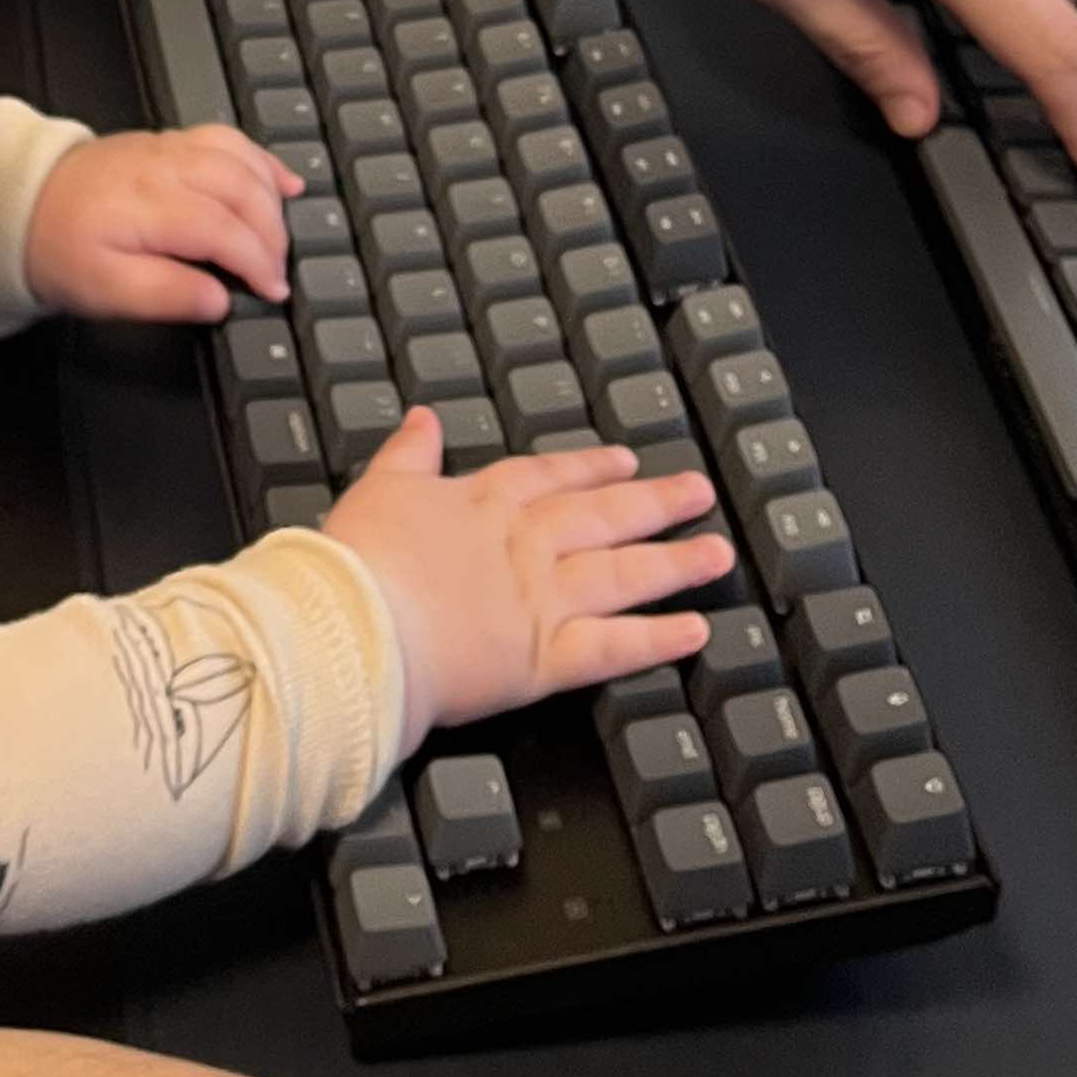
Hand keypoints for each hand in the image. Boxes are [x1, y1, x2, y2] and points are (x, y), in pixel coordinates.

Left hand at [22, 125, 298, 321]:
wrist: (21, 206)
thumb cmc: (59, 249)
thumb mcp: (104, 292)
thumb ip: (165, 295)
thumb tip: (219, 299)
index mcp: (146, 206)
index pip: (223, 228)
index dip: (257, 261)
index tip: (273, 290)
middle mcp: (163, 169)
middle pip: (241, 189)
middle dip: (271, 234)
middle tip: (278, 272)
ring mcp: (167, 149)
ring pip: (240, 159)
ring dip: (271, 196)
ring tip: (283, 235)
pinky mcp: (168, 144)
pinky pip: (226, 139)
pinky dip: (261, 160)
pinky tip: (281, 181)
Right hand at [322, 420, 726, 748]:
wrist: (360, 625)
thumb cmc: (359, 563)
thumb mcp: (379, 488)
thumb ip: (408, 454)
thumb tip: (423, 418)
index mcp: (482, 504)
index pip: (547, 478)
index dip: (588, 468)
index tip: (624, 460)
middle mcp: (524, 546)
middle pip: (601, 517)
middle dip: (653, 503)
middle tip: (699, 493)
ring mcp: (542, 600)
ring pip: (622, 574)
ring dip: (674, 562)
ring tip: (717, 554)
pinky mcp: (545, 658)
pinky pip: (614, 648)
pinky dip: (656, 640)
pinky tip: (694, 631)